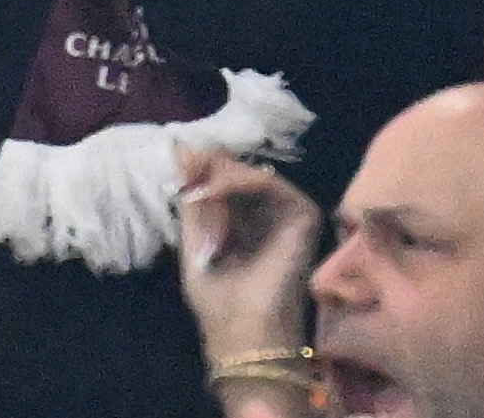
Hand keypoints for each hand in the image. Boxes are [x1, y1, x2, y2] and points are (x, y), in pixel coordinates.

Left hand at [174, 149, 322, 364]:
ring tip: (201, 183)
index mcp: (243, 225)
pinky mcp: (304, 216)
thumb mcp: (195, 244)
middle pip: (239, 174)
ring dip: (222, 173)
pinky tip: (219, 187)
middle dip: (211, 164)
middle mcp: (267, 216)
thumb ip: (192, 200)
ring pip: (254, 175)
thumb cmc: (219, 302)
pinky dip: (242, 179)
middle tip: (188, 159)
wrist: (247, 336)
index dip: (203, 167)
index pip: (225, 183)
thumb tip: (180, 149)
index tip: (179, 154)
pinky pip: (271, 184)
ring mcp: (287, 215)